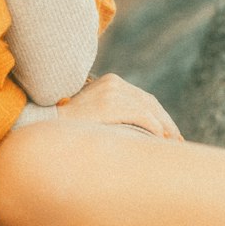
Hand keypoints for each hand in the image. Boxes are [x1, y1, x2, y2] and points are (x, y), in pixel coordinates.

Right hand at [58, 73, 183, 140]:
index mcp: (110, 81)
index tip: (170, 134)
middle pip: (149, 102)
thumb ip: (114, 115)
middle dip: (166, 122)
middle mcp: (113, 82)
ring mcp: (111, 91)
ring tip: (173, 144)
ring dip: (164, 127)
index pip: (143, 98)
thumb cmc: (69, 126)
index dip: (160, 116)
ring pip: (148, 109)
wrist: (47, 125)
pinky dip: (153, 127)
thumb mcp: (95, 114)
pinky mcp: (110, 103)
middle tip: (178, 141)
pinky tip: (160, 139)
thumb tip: (135, 134)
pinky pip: (140, 115)